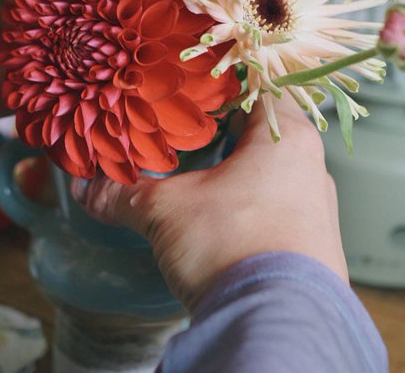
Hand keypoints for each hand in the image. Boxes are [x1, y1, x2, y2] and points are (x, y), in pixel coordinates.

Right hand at [75, 97, 347, 310]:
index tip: (188, 85)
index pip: (257, 84)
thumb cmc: (233, 247)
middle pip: (263, 132)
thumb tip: (87, 187)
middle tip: (182, 131)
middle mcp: (311, 167)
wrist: (276, 323)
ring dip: (236, 174)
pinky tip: (218, 221)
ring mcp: (317, 210)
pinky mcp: (313, 248)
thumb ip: (123, 193)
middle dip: (221, 132)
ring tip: (196, 178)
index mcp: (286, 137)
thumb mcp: (165, 211)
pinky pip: (278, 211)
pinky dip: (248, 208)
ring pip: (272, 174)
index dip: (218, 81)